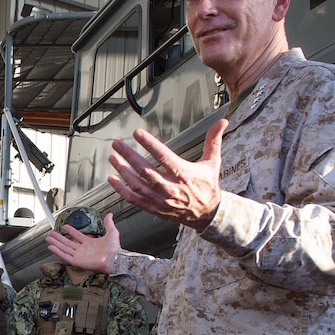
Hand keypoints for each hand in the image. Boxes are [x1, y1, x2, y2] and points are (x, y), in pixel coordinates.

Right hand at [46, 214, 120, 274]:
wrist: (114, 258)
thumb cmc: (114, 249)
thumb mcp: (112, 232)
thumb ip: (108, 223)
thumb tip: (109, 215)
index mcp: (90, 243)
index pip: (77, 236)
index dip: (71, 231)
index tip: (65, 227)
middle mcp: (83, 250)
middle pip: (67, 243)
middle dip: (59, 238)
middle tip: (51, 234)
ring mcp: (79, 256)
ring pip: (64, 249)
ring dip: (56, 244)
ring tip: (48, 239)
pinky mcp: (77, 262)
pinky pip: (65, 257)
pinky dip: (58, 252)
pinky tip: (52, 247)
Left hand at [108, 119, 226, 230]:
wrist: (206, 213)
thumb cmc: (207, 186)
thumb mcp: (212, 162)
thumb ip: (214, 140)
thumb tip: (222, 121)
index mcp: (183, 173)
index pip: (163, 156)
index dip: (149, 144)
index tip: (137, 133)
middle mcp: (169, 187)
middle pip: (145, 169)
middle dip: (128, 155)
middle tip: (117, 144)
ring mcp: (160, 199)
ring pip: (136, 184)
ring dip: (122, 171)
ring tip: (113, 158)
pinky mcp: (153, 208)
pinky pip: (134, 199)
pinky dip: (121, 190)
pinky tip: (112, 179)